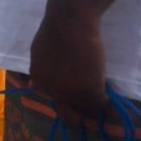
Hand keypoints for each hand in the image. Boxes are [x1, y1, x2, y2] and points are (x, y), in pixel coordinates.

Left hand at [29, 8, 106, 124]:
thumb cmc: (55, 32)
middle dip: (79, 115)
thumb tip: (33, 84)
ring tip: (100, 91)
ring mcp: (71, 94)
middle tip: (90, 108)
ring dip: (95, 104)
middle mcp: (53, 93)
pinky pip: (102, 103)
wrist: (69, 24)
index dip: (68, 98)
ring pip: (88, 110)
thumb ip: (42, 72)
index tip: (76, 93)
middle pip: (69, 117)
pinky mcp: (90, 91)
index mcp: (39, 82)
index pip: (55, 102)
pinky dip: (106, 98)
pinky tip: (107, 87)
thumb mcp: (38, 55)